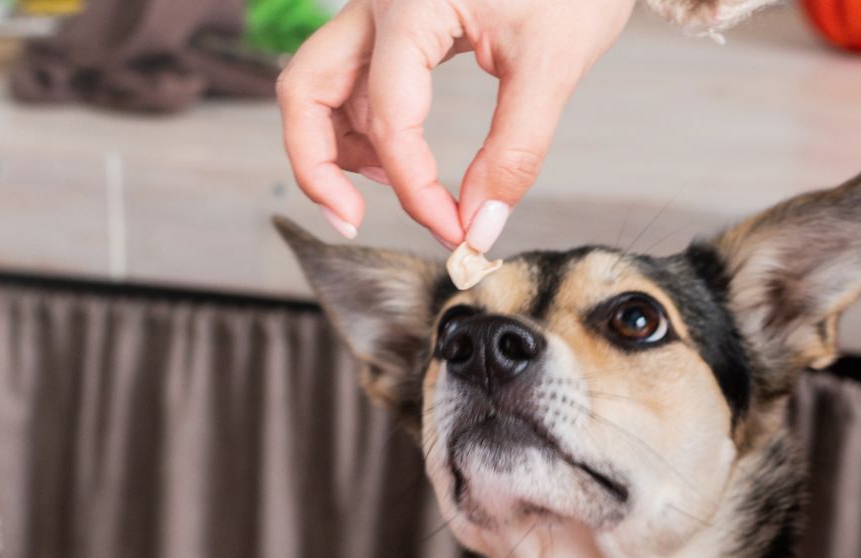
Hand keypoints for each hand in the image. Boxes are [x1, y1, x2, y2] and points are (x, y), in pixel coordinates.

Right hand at [279, 0, 635, 249]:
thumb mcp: (553, 65)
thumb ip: (516, 151)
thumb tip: (480, 224)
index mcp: (413, 2)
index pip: (389, 116)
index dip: (414, 187)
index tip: (452, 231)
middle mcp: (378, 1)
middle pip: (307, 89)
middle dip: (317, 164)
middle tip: (351, 219)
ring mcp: (378, 8)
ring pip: (319, 84)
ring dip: (337, 146)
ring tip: (394, 188)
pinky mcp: (393, 21)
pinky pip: (350, 77)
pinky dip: (361, 123)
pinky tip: (399, 158)